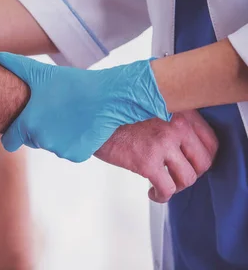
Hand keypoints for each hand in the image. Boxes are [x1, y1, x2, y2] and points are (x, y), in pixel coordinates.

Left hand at [0, 52, 170, 161]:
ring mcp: (59, 150)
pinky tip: (82, 125)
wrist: (107, 95)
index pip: (10, 141)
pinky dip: (76, 142)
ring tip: (70, 116)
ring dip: (59, 136)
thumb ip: (16, 66)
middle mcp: (41, 140)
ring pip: (54, 146)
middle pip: (34, 141)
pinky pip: (71, 151)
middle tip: (55, 112)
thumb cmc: (72, 83)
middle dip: (41, 130)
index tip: (20, 128)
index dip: (14, 134)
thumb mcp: (40, 73)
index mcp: (27, 124)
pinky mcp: (77, 155)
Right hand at [95, 110, 217, 202]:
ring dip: (176, 186)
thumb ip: (171, 119)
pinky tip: (153, 193)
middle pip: (202, 162)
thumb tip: (182, 144)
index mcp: (180, 112)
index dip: (203, 158)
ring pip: (187, 178)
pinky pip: (167, 188)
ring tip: (164, 185)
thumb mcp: (150, 107)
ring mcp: (162, 144)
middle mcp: (176, 126)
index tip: (193, 164)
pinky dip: (162, 196)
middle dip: (191, 174)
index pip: (210, 141)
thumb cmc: (116, 113)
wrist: (92, 115)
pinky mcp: (146, 161)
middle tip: (177, 176)